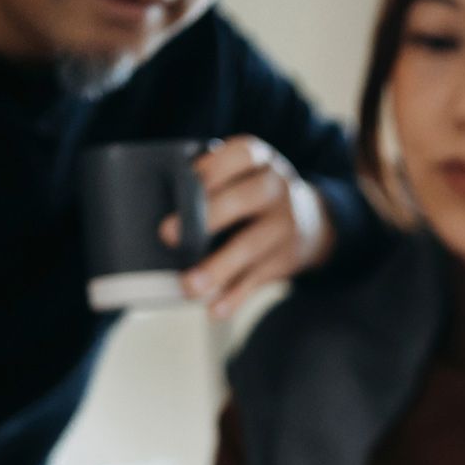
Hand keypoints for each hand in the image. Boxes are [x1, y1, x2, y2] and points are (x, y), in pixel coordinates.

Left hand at [159, 136, 334, 319]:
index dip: (213, 167)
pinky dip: (236, 296)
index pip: (240, 155)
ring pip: (249, 246)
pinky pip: (258, 279)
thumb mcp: (244, 174)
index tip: (188, 180)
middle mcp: (276, 189)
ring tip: (189, 286)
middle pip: (243, 200)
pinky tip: (215, 310)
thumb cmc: (254, 195)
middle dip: (206, 216)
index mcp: (259, 160)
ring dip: (218, 268)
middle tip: (168, 235)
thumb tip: (151, 211)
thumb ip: (213, 181)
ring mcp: (284, 225)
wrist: (314, 221)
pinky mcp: (285, 259)